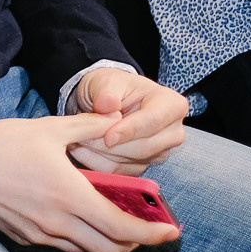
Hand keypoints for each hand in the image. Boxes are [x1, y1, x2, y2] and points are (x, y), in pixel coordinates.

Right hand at [0, 113, 180, 251]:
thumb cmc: (3, 143)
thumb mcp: (49, 128)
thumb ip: (88, 126)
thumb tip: (117, 119)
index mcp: (70, 195)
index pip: (123, 227)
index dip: (152, 234)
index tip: (169, 231)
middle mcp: (59, 222)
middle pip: (111, 249)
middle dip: (133, 243)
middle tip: (141, 228)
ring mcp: (41, 233)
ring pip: (87, 251)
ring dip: (105, 242)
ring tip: (108, 222)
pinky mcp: (25, 237)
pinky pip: (62, 246)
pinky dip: (78, 238)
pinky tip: (73, 217)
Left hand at [68, 67, 188, 174]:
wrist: (107, 100)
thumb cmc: (111, 87)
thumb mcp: (106, 80)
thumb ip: (106, 92)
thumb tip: (108, 105)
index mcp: (171, 104)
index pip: (153, 121)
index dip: (129, 131)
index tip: (108, 137)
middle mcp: (172, 131)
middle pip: (144, 147)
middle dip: (110, 144)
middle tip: (81, 135)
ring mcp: (161, 151)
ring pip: (132, 162)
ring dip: (101, 153)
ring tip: (78, 138)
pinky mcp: (145, 165)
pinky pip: (122, 171)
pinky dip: (99, 163)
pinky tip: (82, 150)